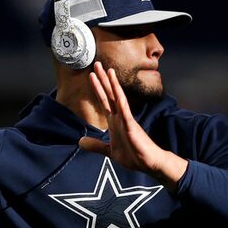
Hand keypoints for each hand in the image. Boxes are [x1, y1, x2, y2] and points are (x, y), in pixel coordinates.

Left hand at [79, 62, 187, 189]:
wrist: (148, 164)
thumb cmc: (133, 156)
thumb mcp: (109, 151)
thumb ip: (95, 145)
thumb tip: (79, 141)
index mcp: (114, 121)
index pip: (104, 100)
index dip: (97, 87)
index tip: (91, 75)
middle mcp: (120, 117)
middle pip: (110, 94)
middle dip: (103, 79)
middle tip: (96, 63)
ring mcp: (127, 120)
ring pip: (118, 98)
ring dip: (113, 84)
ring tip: (108, 70)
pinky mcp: (132, 128)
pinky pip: (126, 113)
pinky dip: (122, 103)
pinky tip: (118, 93)